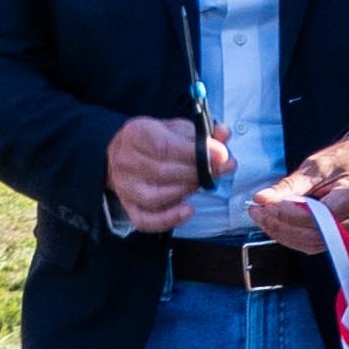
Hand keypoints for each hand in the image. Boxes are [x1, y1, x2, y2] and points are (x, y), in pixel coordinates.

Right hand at [106, 110, 227, 233]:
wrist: (127, 153)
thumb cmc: (158, 139)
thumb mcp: (179, 128)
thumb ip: (203, 132)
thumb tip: (223, 135)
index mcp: (136, 133)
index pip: (164, 146)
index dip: (195, 153)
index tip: (221, 156)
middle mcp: (125, 160)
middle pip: (162, 172)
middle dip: (198, 173)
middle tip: (220, 171)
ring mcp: (124, 186)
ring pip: (155, 197)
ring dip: (186, 191)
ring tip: (203, 183)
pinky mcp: (128, 206)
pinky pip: (145, 220)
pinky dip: (168, 219)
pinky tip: (188, 210)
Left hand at [249, 131, 348, 252]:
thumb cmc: (346, 160)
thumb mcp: (316, 165)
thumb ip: (289, 185)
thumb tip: (262, 198)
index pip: (318, 216)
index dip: (287, 214)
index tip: (264, 204)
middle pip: (314, 234)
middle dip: (280, 225)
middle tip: (257, 211)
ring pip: (311, 244)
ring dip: (283, 233)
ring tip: (263, 217)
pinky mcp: (344, 237)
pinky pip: (314, 244)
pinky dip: (292, 236)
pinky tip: (278, 224)